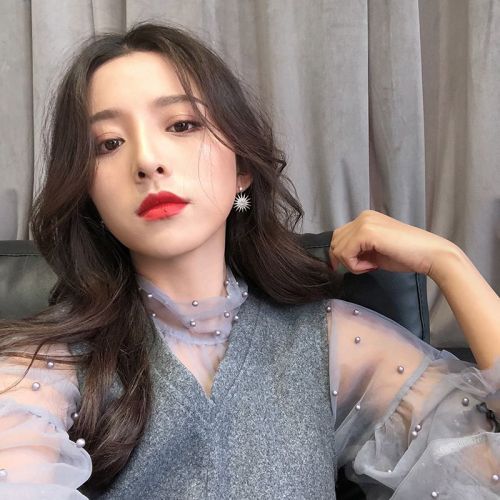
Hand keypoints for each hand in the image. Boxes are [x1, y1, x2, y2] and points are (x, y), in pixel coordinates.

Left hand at [329, 210, 458, 277]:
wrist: (430, 255)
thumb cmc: (407, 255)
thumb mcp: (375, 249)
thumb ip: (358, 248)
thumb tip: (339, 257)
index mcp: (365, 219)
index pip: (339, 237)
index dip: (344, 255)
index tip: (361, 266)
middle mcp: (362, 217)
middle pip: (335, 242)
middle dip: (347, 260)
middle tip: (368, 266)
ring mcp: (364, 222)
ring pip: (338, 249)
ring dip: (352, 264)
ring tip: (372, 265)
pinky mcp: (365, 232)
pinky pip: (345, 254)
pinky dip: (356, 266)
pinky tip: (373, 265)